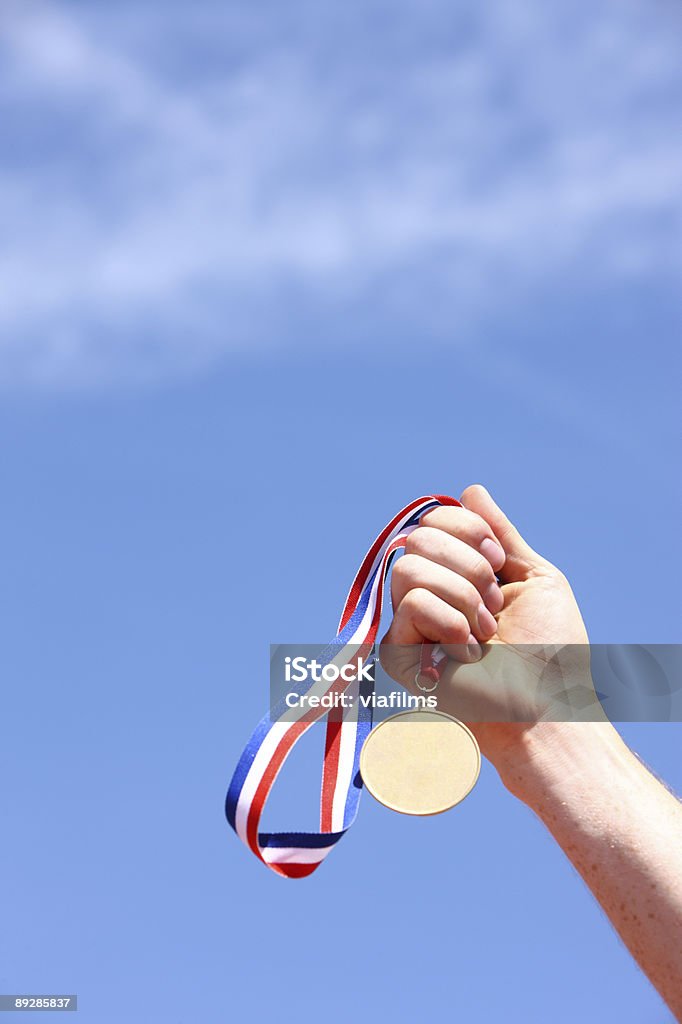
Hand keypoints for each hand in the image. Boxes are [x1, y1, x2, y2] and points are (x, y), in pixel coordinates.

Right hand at [380, 484, 596, 775]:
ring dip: (461, 598)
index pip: (433, 521)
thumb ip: (502, 535)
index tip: (498, 563)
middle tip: (493, 606)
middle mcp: (428, 594)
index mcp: (458, 574)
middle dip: (469, 567)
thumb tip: (471, 491)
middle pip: (417, 538)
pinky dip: (450, 625)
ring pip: (408, 568)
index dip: (467, 531)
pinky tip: (465, 656)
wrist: (546, 709)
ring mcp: (409, 623)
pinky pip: (411, 605)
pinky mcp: (398, 653)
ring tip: (483, 635)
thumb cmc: (552, 653)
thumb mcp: (536, 579)